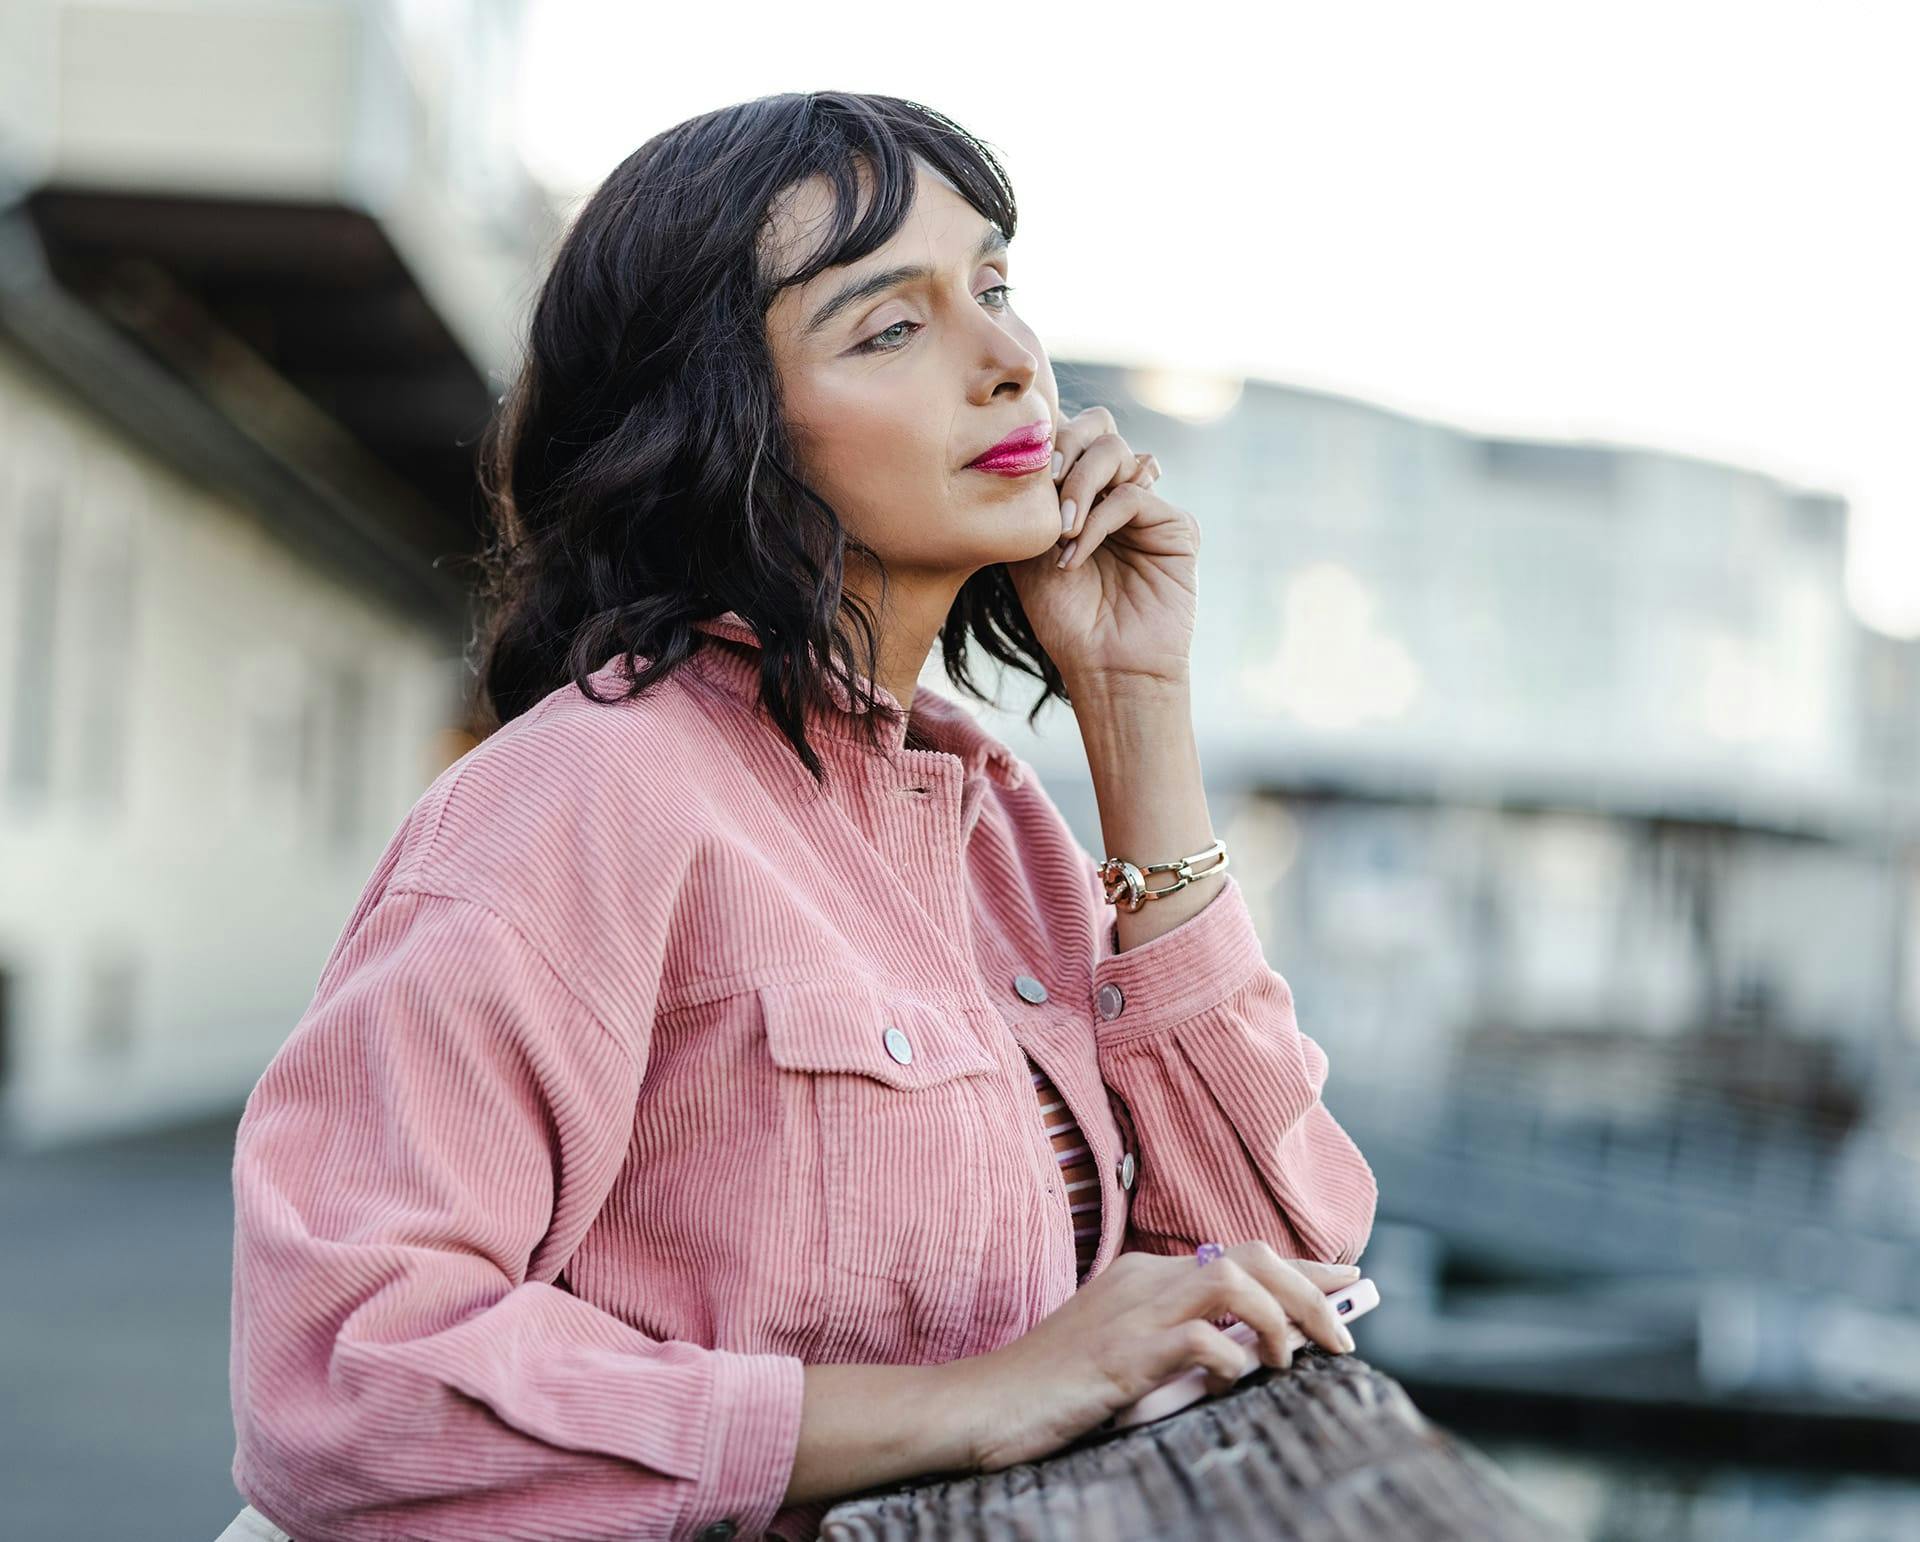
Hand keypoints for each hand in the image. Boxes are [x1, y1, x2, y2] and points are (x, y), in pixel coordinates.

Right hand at [941, 1243, 1360, 1473]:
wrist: (980, 1405)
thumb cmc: (1049, 1390)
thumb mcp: (1122, 1356)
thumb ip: (1175, 1343)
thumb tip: (1247, 1352)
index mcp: (1143, 1275)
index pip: (1240, 1253)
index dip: (1303, 1265)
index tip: (1349, 1278)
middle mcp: (1144, 1279)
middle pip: (1251, 1256)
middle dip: (1311, 1289)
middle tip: (1344, 1333)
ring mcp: (1133, 1312)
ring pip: (1236, 1282)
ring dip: (1282, 1317)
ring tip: (1296, 1360)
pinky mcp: (1124, 1354)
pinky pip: (1202, 1339)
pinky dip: (1234, 1360)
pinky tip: (1235, 1384)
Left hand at [1005, 404, 1200, 695]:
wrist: (1104, 667)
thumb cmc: (1064, 618)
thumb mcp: (1027, 550)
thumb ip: (1030, 498)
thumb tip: (1021, 446)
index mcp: (1086, 493)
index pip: (1071, 435)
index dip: (1047, 440)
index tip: (1019, 471)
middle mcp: (1118, 492)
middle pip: (1099, 427)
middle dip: (1065, 447)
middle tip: (1046, 483)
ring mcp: (1149, 507)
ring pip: (1115, 451)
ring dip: (1079, 486)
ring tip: (1059, 533)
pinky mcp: (1176, 527)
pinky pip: (1132, 495)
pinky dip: (1097, 521)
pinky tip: (1074, 554)